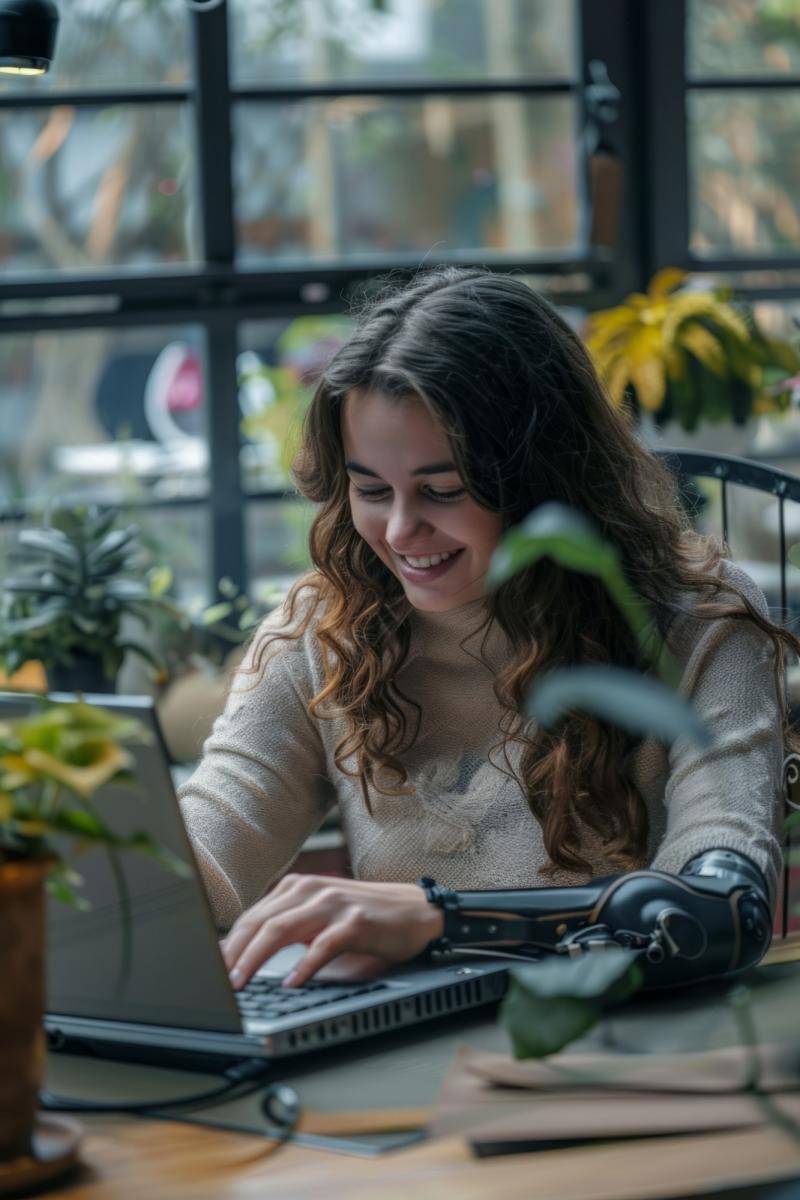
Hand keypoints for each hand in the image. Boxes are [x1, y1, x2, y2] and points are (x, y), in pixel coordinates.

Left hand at [221, 874, 444, 989]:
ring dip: (255, 958)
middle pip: (258, 922)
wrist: (415, 911)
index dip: (227, 946)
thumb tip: (243, 958)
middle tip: (217, 982)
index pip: (251, 917)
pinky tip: (291, 982)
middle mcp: (310, 890)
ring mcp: (332, 903)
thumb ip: (287, 930)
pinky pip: (323, 944)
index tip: (209, 971)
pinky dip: (304, 966)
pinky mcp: (356, 920)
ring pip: (281, 929)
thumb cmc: (364, 919)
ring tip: (240, 983)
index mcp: (296, 888)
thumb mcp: (319, 919)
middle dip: (233, 954)